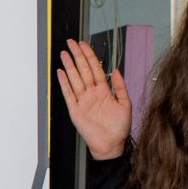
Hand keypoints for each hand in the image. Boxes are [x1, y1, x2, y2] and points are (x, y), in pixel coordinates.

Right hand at [54, 38, 131, 160]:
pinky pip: (69, 94)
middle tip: (71, 42)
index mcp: (104, 91)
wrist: (112, 145)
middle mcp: (92, 94)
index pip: (95, 68)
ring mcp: (83, 101)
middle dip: (77, 55)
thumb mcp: (125, 104)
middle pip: (83, 70)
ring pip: (75, 79)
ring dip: (69, 66)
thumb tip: (117, 71)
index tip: (84, 44)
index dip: (90, 56)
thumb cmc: (119, 128)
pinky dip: (64, 83)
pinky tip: (61, 73)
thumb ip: (120, 87)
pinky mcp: (76, 110)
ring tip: (64, 53)